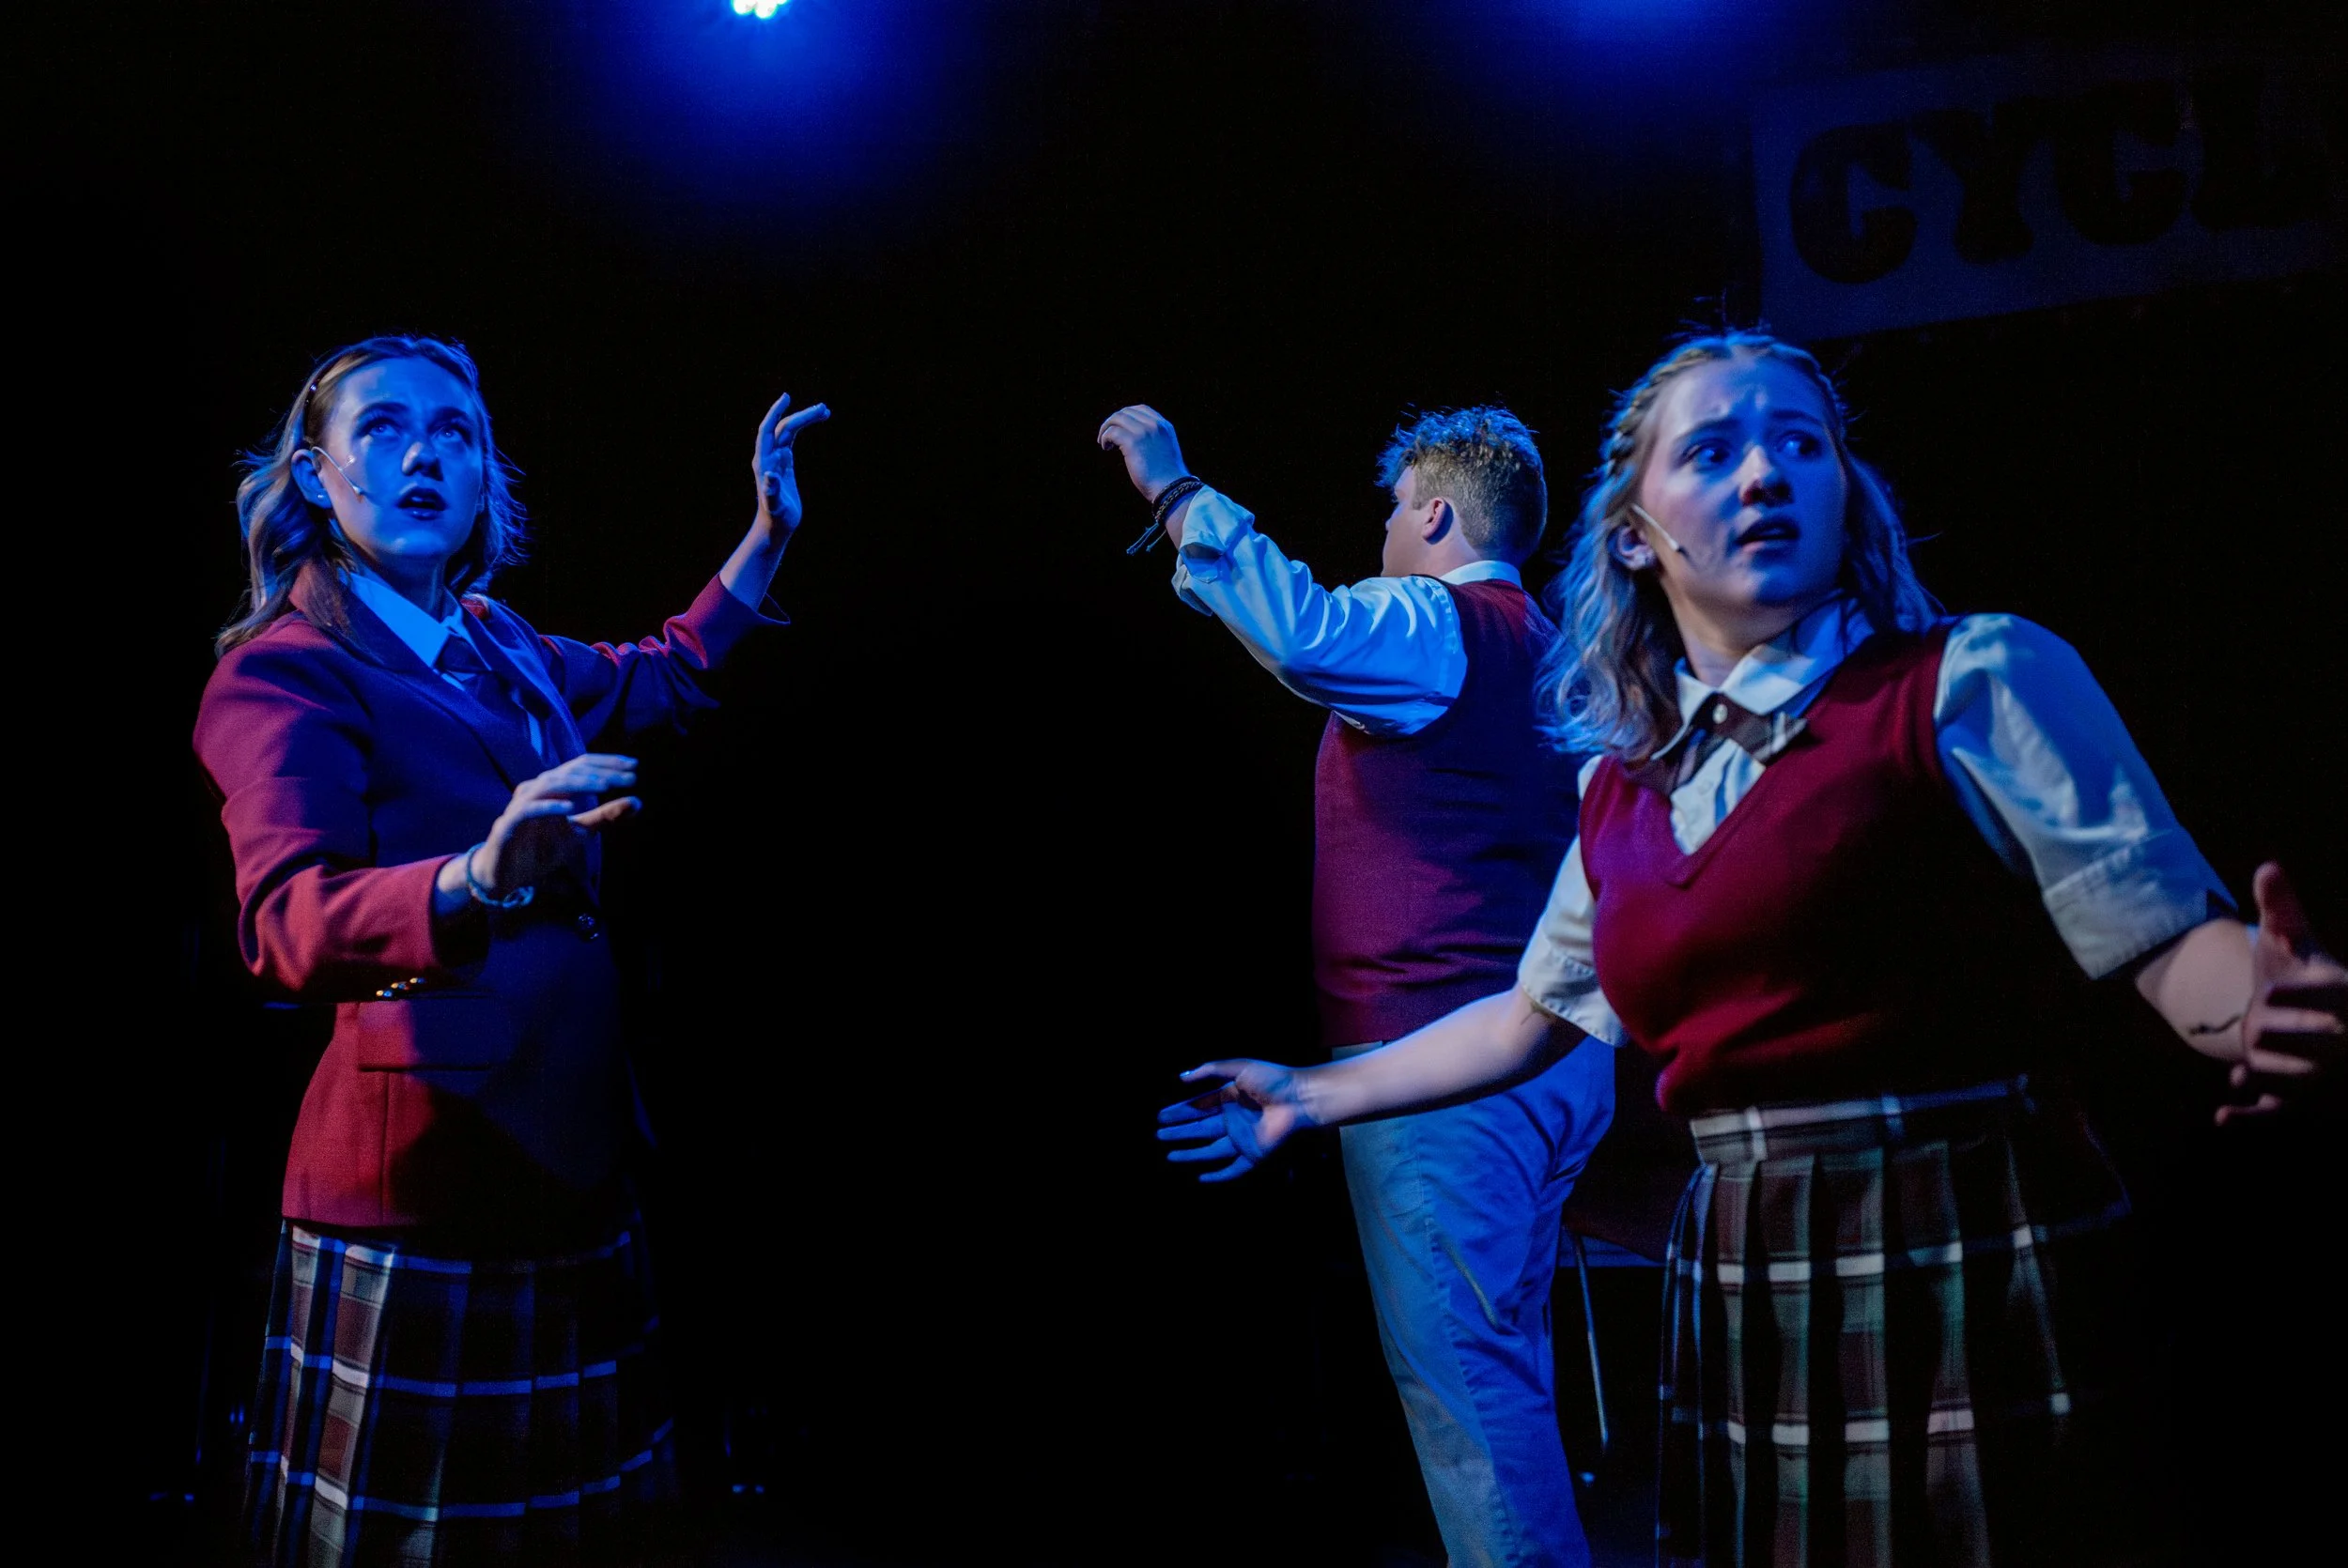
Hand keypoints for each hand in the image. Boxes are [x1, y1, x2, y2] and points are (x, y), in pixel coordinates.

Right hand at [467, 753, 642, 901]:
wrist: (505, 875)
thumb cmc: (542, 848)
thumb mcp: (580, 832)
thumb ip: (604, 817)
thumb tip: (637, 801)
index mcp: (552, 788)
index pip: (580, 765)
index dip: (607, 763)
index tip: (634, 766)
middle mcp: (536, 790)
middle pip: (569, 771)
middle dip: (600, 772)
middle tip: (629, 776)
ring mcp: (520, 806)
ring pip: (549, 785)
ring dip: (578, 784)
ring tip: (604, 786)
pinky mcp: (507, 825)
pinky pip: (527, 811)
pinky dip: (548, 807)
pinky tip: (570, 808)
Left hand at [753, 392, 831, 538]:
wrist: (776, 526)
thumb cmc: (775, 518)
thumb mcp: (774, 506)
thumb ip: (771, 491)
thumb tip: (770, 476)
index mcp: (763, 461)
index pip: (767, 430)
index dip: (775, 413)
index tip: (786, 398)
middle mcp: (768, 456)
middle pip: (783, 428)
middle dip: (801, 416)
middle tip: (823, 408)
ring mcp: (777, 458)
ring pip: (790, 431)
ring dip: (805, 419)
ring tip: (825, 411)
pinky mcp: (785, 463)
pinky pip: (793, 439)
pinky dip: (804, 430)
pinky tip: (817, 421)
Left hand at [1096, 405, 1189, 501]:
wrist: (1171, 488)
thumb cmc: (1166, 476)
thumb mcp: (1164, 450)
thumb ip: (1153, 439)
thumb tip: (1131, 439)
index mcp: (1164, 426)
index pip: (1140, 409)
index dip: (1126, 416)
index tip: (1120, 428)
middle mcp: (1154, 425)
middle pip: (1126, 412)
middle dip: (1113, 422)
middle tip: (1107, 436)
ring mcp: (1144, 432)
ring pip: (1117, 419)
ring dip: (1106, 429)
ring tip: (1105, 443)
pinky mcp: (1133, 442)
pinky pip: (1111, 432)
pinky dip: (1105, 438)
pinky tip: (1106, 448)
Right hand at [1156, 1059, 1313, 1182]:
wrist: (1300, 1098)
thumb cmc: (1272, 1080)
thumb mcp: (1238, 1068)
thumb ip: (1210, 1070)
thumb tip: (1181, 1077)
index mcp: (1230, 1098)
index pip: (1200, 1106)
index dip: (1180, 1111)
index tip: (1161, 1116)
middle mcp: (1234, 1119)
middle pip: (1201, 1129)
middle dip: (1180, 1132)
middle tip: (1159, 1135)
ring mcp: (1243, 1138)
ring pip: (1210, 1150)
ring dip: (1191, 1153)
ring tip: (1170, 1155)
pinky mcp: (1254, 1154)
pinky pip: (1234, 1168)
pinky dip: (1218, 1176)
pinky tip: (1202, 1178)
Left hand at [2221, 862, 2346, 1122]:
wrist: (2295, 1015)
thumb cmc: (2294, 972)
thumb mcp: (2288, 939)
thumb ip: (2281, 907)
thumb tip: (2267, 867)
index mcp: (2341, 995)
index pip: (2319, 995)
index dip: (2295, 994)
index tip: (2272, 990)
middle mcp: (2338, 1038)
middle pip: (2294, 1037)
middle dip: (2274, 1032)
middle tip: (2260, 1026)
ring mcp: (2320, 1072)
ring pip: (2283, 1075)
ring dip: (2262, 1070)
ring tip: (2247, 1063)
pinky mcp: (2298, 1099)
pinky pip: (2276, 1113)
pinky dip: (2251, 1119)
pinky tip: (2223, 1117)